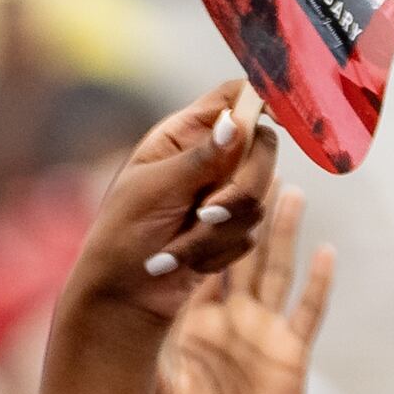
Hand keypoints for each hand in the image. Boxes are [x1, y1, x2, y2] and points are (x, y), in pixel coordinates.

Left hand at [56, 83, 283, 343]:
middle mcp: (209, 158)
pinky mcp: (231, 229)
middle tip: (205, 214)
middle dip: (240, 189)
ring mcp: (222, 192)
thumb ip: (200, 159)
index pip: (234, 97)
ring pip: (258, 198)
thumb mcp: (155, 191)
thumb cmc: (122, 236)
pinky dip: (217, 253)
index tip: (272, 118)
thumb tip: (235, 122)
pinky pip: (252, 233)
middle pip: (263, 148)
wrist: (120, 296)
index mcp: (184, 135)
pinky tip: (182, 261)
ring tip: (173, 249)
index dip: (260, 99)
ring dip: (216, 233)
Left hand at [152, 184, 337, 393]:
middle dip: (239, 212)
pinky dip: (319, 283)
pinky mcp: (291, 353)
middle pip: (236, 253)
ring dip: (280, 231)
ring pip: (274, 269)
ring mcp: (264, 333)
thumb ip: (143, 360)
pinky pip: (308, 312)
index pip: (192, 263)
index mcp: (193, 326)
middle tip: (241, 168)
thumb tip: (108, 331)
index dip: (191, 229)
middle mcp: (230, 320)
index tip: (190, 187)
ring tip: (285, 187)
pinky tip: (328, 251)